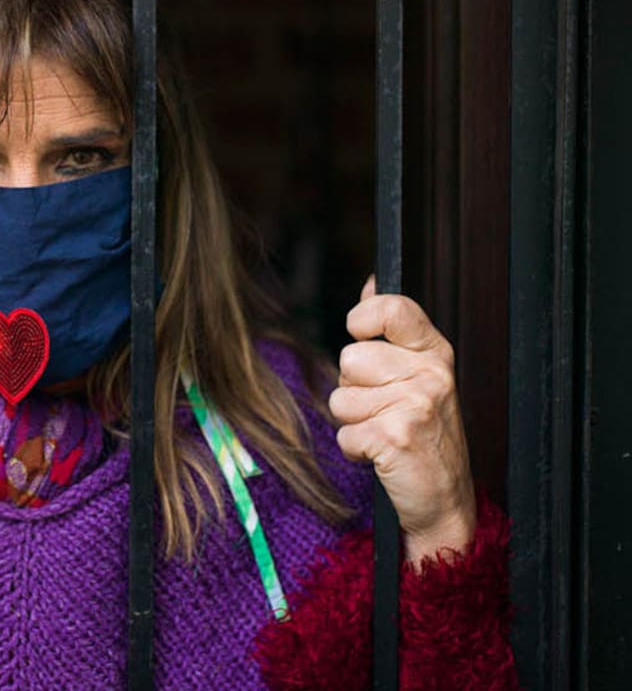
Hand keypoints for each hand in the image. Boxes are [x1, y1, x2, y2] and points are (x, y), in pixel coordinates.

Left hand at [329, 276, 476, 563]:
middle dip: (354, 389)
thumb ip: (392, 331)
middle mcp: (431, 374)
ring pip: (340, 398)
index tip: (360, 333)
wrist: (445, 502)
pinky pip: (344, 434)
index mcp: (435, 353)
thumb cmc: (425, 436)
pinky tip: (383, 456)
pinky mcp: (397, 436)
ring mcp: (416, 405)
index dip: (364, 318)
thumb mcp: (417, 375)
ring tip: (385, 433)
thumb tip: (372, 282)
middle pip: (349, 360)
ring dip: (353, 421)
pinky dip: (355, 450)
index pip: (393, 308)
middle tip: (385, 411)